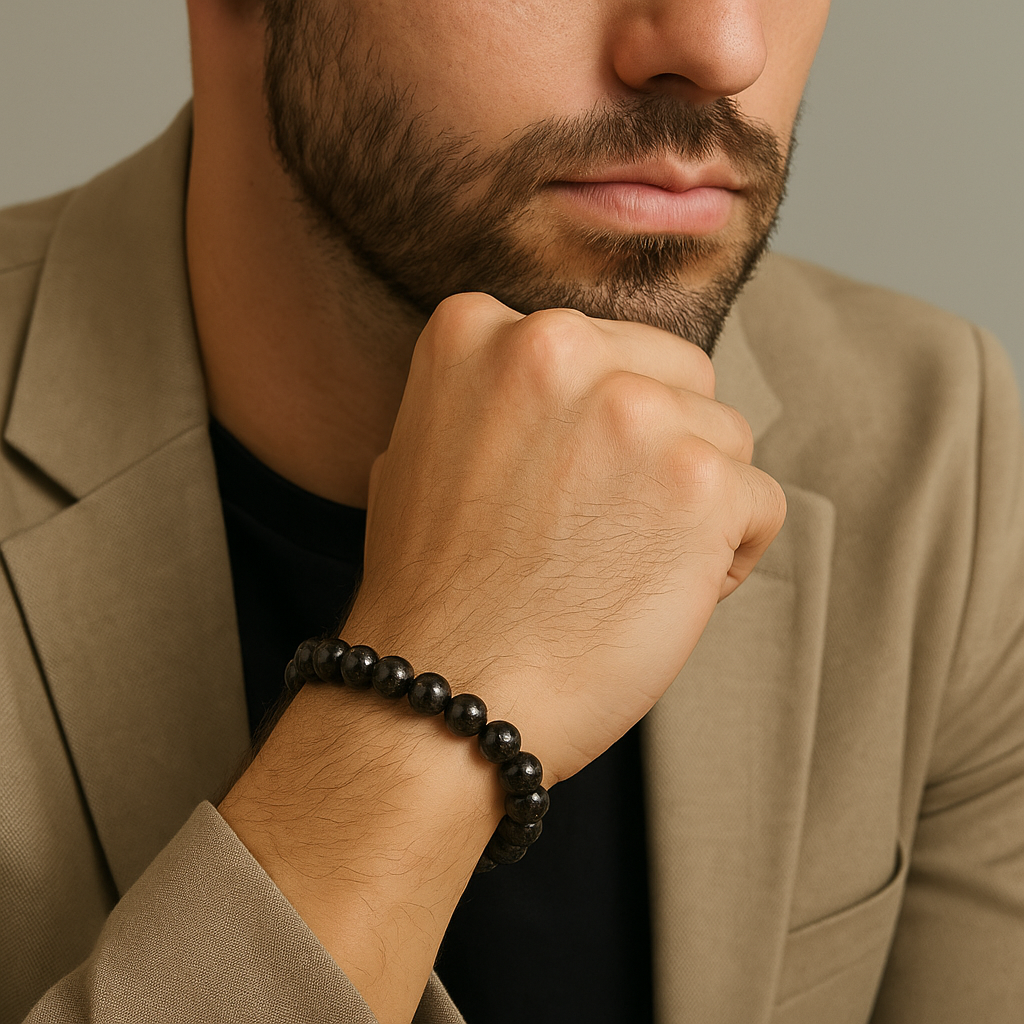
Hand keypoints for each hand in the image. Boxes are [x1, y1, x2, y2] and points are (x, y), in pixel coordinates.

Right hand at [346, 292, 785, 781]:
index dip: (599, 427)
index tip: (566, 487)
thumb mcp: (420, 449)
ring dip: (693, 503)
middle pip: (675, 378)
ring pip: (722, 438)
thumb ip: (494, 394)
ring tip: (628, 568)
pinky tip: (665, 594)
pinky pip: (758, 501)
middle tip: (605, 528)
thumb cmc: (435, 592)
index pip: (604, 349)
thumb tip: (571, 390)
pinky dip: (728, 554)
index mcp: (483, 330)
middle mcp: (559, 347)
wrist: (449, 692)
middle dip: (659, 449)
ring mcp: (634, 411)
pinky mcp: (700, 482)